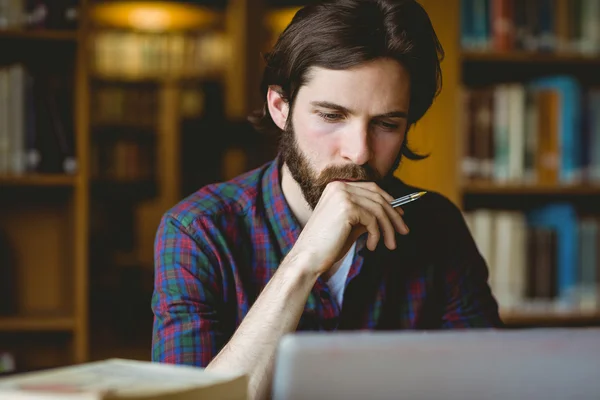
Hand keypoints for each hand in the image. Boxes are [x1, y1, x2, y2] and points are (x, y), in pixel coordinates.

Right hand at [288, 181, 408, 276]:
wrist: (308, 258)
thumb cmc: (327, 245)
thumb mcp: (350, 225)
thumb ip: (366, 215)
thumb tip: (390, 213)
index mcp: (337, 187)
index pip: (372, 188)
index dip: (390, 201)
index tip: (401, 216)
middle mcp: (339, 186)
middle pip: (378, 197)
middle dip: (394, 215)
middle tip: (403, 232)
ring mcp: (342, 195)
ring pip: (378, 209)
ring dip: (388, 229)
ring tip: (390, 244)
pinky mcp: (346, 207)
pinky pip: (373, 220)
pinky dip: (376, 235)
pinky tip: (371, 247)